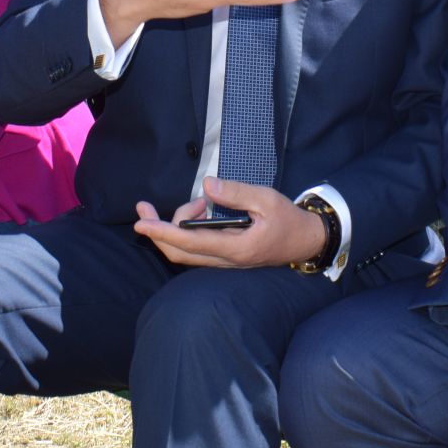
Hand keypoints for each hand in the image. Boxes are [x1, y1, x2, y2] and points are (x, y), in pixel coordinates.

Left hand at [132, 177, 325, 268]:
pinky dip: (187, 230)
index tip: (142, 223)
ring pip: (185, 252)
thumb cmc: (287, 219)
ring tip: (201, 203)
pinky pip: (194, 249)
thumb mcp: (267, 199)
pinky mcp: (223, 258)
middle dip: (157, 232)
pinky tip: (201, 210)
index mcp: (236, 247)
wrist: (305, 241)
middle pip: (178, 253)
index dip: (163, 232)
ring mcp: (223, 262)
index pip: (190, 242)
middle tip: (144, 208)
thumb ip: (236, 193)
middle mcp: (226, 260)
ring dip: (178, 226)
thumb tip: (206, 185)